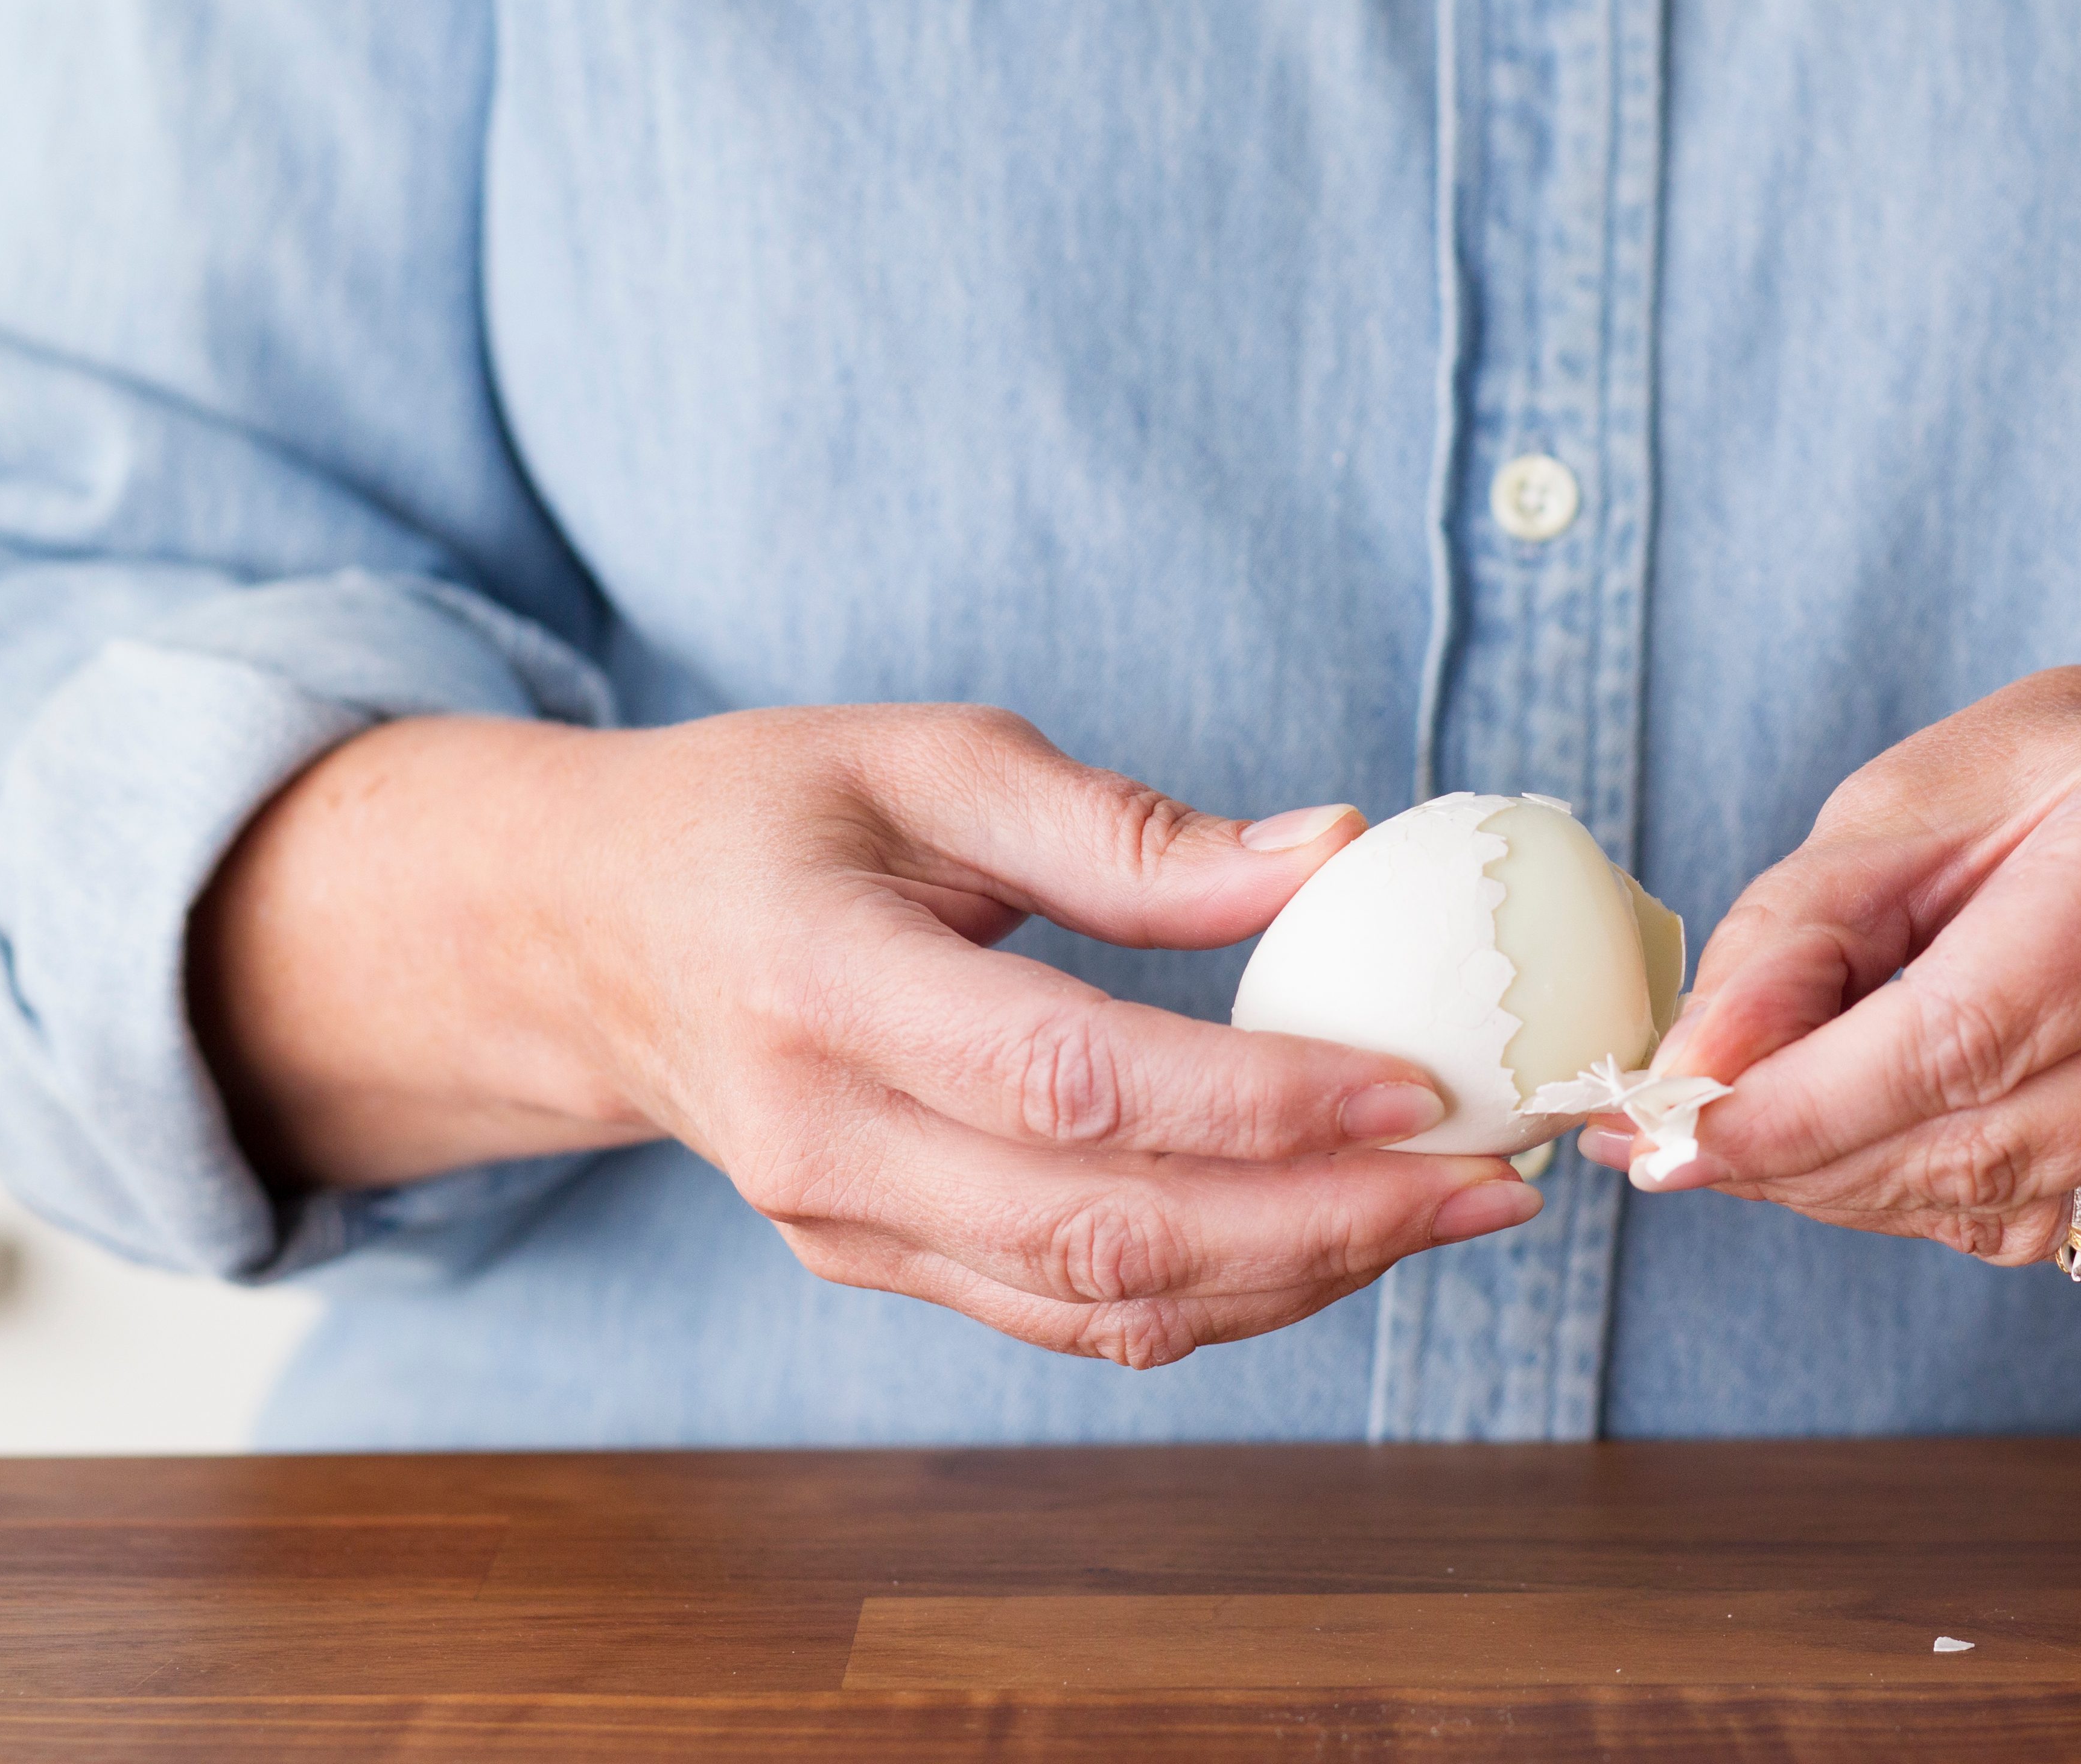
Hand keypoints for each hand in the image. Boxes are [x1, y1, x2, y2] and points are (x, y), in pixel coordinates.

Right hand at [192, 706, 1540, 1365]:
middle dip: (1326, 1222)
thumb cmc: (764, 815)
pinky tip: (1333, 1239)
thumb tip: (1327, 855)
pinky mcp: (877, 1265)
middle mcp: (823, 1138)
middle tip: (1492, 1180)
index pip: (1071, 1081)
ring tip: (1451, 1213)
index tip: (1421, 1085)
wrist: (588, 938)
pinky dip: (1217, 1296)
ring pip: (1101, 1305)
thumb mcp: (927, 760)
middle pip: (1105, 1231)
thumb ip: (1120, 827)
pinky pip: (1067, 1320)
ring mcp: (843, 1227)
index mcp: (821, 984)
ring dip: (1298, 1274)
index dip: (1257, 1101)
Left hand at [1577, 667, 2080, 1267]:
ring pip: (2031, 1210)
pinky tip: (1902, 1147)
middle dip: (1813, 1167)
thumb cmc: (2057, 787)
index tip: (1671, 1138)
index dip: (1802, 1109)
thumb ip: (1794, 936)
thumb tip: (1697, 1069)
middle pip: (1995, 1142)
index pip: (1963, 1034)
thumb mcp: (1904, 810)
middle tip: (1689, 1152)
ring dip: (1872, 1196)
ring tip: (1777, 1145)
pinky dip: (1960, 1210)